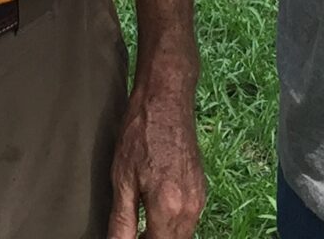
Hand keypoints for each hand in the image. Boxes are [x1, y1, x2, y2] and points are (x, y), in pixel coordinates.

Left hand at [106, 56, 205, 238]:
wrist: (166, 99)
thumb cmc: (141, 133)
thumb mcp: (122, 179)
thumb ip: (122, 221)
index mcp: (169, 208)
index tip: (126, 238)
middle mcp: (190, 208)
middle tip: (131, 233)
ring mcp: (199, 198)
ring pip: (183, 234)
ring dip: (163, 236)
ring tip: (140, 228)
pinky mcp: (200, 188)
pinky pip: (189, 220)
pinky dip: (172, 225)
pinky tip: (154, 214)